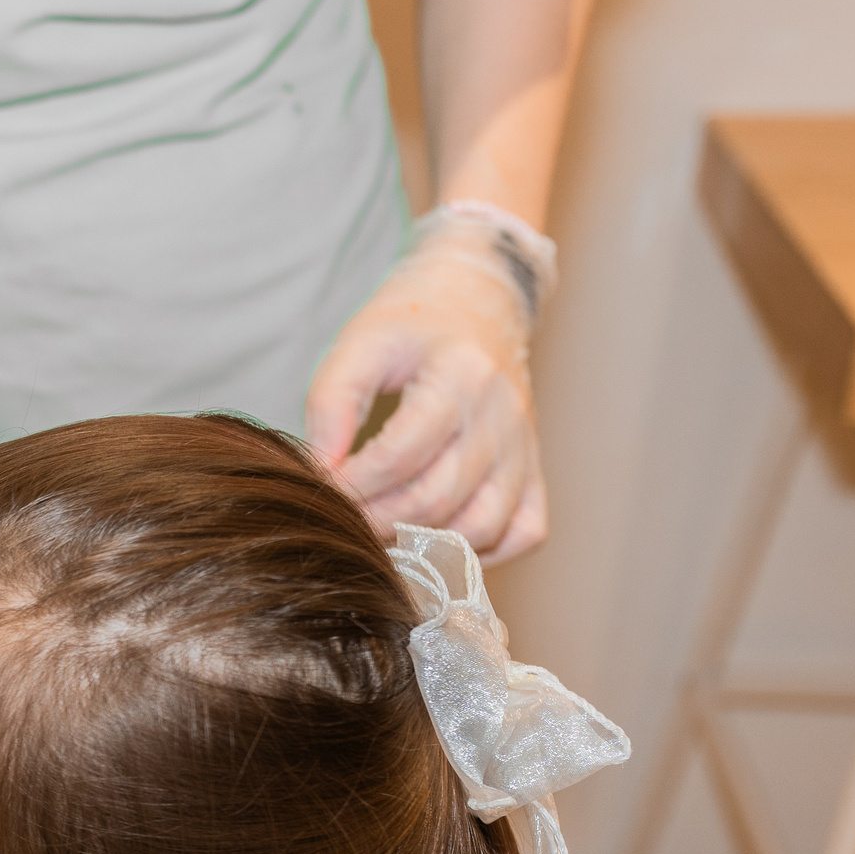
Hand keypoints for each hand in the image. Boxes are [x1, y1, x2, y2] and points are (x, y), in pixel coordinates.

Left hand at [305, 211, 548, 561]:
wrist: (477, 304)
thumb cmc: (410, 328)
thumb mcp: (359, 345)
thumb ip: (331, 404)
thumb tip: (318, 470)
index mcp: (461, 375)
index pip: (400, 456)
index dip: (352, 485)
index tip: (319, 488)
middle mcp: (504, 415)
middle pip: (436, 499)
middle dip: (376, 520)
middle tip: (342, 518)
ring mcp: (526, 448)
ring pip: (480, 526)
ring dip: (423, 544)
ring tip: (379, 530)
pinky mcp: (536, 471)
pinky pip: (523, 532)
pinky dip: (480, 550)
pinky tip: (435, 536)